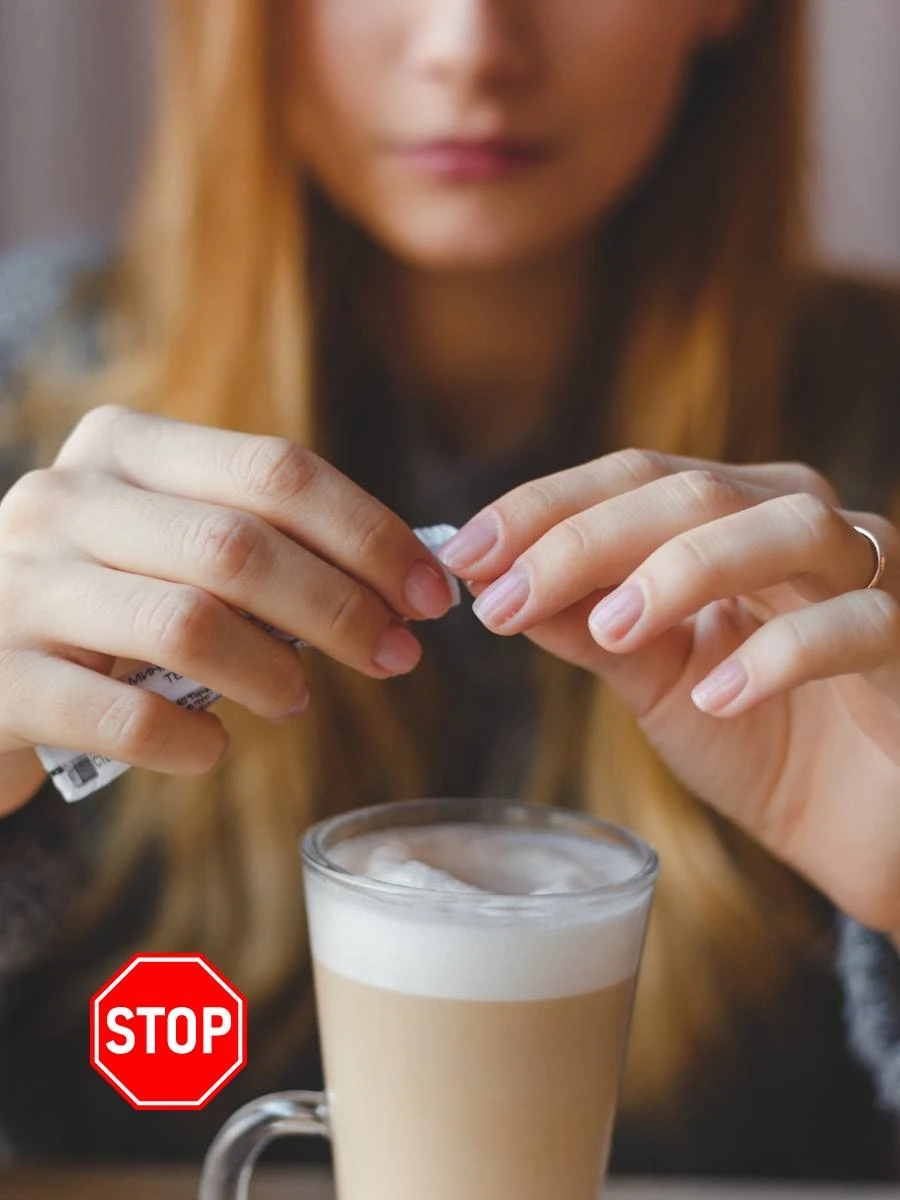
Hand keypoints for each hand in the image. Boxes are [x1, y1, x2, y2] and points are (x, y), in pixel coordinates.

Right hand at [0, 405, 451, 814]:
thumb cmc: (98, 604)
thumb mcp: (164, 546)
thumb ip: (257, 544)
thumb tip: (401, 577)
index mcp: (124, 447)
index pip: (275, 470)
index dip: (369, 534)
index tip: (430, 593)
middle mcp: (64, 499)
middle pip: (241, 544)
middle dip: (342, 607)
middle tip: (397, 657)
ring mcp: (18, 585)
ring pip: (187, 623)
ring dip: (273, 670)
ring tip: (300, 700)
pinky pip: (121, 716)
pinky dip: (188, 742)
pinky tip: (213, 750)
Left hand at [439, 449, 899, 937]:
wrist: (865, 827)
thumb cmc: (764, 740)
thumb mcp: (656, 680)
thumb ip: (587, 628)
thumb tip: (493, 584)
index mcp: (733, 516)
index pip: (632, 478)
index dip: (543, 507)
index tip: (462, 553)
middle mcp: (799, 523)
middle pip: (691, 491)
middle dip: (584, 538)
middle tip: (502, 594)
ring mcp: (869, 575)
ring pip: (784, 529)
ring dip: (682, 571)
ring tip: (609, 631)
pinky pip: (854, 626)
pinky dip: (780, 656)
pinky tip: (716, 695)